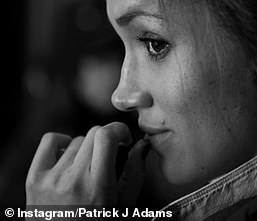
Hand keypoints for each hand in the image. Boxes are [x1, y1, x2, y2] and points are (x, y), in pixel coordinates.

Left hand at [26, 122, 148, 205]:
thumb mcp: (124, 207)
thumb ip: (135, 173)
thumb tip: (142, 145)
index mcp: (97, 188)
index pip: (106, 137)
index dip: (119, 129)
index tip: (124, 138)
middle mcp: (72, 180)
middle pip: (93, 133)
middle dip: (107, 139)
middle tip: (109, 154)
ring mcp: (50, 179)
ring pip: (77, 140)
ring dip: (87, 148)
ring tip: (88, 167)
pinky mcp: (34, 178)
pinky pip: (51, 140)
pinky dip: (63, 142)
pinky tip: (70, 158)